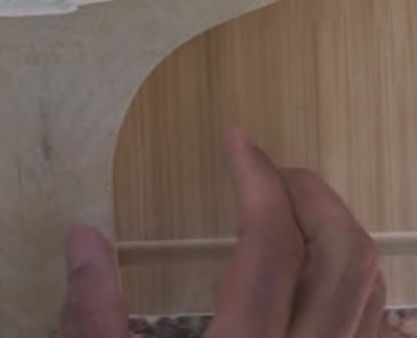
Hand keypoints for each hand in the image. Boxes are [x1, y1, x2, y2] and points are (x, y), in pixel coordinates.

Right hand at [61, 130, 385, 336]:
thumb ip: (93, 318)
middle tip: (271, 171)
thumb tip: (81, 234)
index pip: (267, 241)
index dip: (255, 176)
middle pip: (343, 255)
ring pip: (374, 295)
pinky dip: (370, 302)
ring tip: (300, 216)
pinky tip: (336, 293)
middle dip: (312, 194)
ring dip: (343, 237)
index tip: (234, 139)